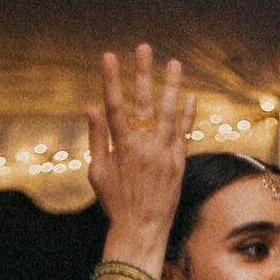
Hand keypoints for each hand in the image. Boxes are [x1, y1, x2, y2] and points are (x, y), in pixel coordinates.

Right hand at [86, 45, 196, 270]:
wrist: (141, 231)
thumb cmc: (115, 204)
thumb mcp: (98, 173)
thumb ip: (97, 139)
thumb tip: (90, 108)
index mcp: (122, 148)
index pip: (115, 106)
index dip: (111, 80)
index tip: (108, 56)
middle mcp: (146, 147)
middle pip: (144, 103)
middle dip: (143, 73)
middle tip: (144, 47)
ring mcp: (165, 154)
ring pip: (169, 114)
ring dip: (172, 86)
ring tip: (175, 63)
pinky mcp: (179, 164)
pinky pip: (183, 134)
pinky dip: (186, 115)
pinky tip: (190, 97)